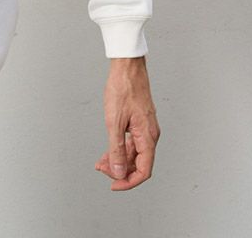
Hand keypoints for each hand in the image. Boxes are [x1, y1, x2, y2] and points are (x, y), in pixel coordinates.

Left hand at [94, 56, 160, 190]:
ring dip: (119, 159)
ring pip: (134, 153)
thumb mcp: (114, 122)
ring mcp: (145, 128)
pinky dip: (120, 147)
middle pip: (138, 163)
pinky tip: (109, 149)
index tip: (113, 185)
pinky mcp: (139, 122)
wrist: (127, 67)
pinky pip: (132, 142)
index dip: (128, 181)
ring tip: (101, 161)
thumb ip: (117, 149)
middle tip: (101, 168)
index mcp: (148, 137)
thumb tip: (118, 172)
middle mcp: (150, 135)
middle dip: (120, 170)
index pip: (143, 171)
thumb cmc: (123, 89)